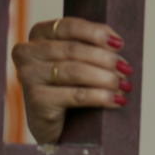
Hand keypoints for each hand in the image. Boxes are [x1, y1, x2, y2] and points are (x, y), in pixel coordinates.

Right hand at [12, 17, 131, 144]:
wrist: (55, 127)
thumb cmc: (70, 88)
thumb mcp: (78, 61)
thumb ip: (90, 46)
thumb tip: (116, 43)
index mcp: (38, 35)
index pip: (68, 26)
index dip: (96, 33)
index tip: (119, 44)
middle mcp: (27, 52)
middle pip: (73, 50)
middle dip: (105, 59)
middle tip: (126, 69)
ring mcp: (28, 76)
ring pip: (75, 71)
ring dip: (105, 78)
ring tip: (124, 85)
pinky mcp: (37, 100)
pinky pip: (76, 95)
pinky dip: (100, 96)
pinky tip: (116, 100)